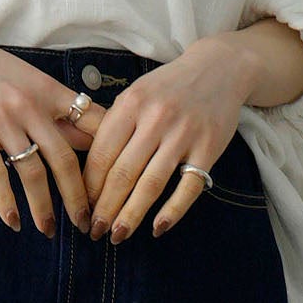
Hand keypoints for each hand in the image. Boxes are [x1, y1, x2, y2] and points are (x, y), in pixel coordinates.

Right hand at [0, 9, 98, 236]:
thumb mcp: (29, 80)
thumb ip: (56, 110)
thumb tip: (87, 140)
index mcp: (50, 91)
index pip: (92, 125)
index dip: (108, 157)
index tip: (112, 186)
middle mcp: (31, 106)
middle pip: (65, 160)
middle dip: (78, 198)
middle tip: (86, 224)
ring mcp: (2, 120)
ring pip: (33, 173)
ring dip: (43, 208)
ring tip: (48, 230)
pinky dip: (6, 203)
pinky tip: (13, 222)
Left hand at [82, 34, 263, 241]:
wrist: (220, 68)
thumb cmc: (168, 88)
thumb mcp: (136, 94)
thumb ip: (113, 126)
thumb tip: (85, 171)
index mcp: (131, 104)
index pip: (101, 154)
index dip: (89, 187)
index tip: (82, 208)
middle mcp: (156, 118)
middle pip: (123, 174)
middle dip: (105, 208)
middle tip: (95, 231)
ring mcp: (184, 133)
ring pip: (151, 184)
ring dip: (131, 215)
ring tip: (118, 235)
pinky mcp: (209, 147)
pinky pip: (188, 187)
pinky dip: (172, 211)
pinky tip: (157, 228)